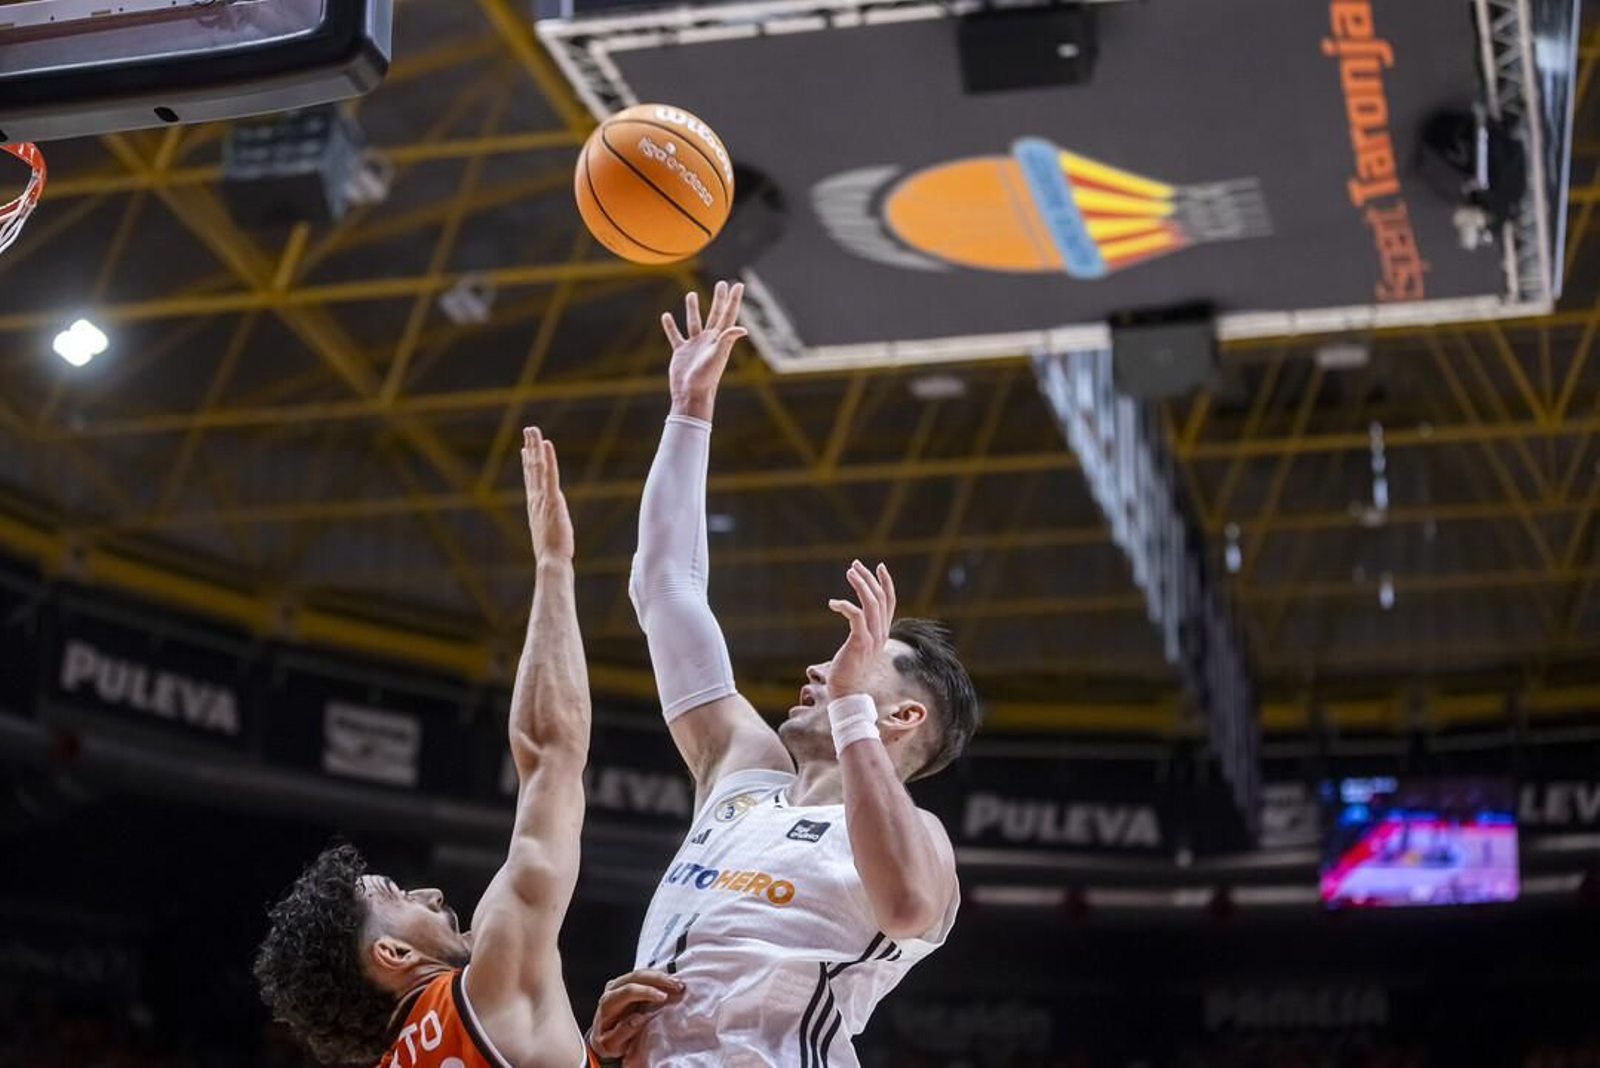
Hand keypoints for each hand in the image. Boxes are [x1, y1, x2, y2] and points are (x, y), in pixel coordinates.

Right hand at [522, 427, 573, 562]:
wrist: (551, 560)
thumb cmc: (552, 553)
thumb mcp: (548, 534)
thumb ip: (547, 525)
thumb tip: (549, 526)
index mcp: (535, 506)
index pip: (531, 480)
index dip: (528, 463)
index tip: (526, 449)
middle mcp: (536, 499)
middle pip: (531, 468)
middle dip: (529, 448)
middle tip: (528, 430)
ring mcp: (542, 498)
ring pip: (537, 467)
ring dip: (535, 446)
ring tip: (532, 430)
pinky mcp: (552, 499)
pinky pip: (550, 474)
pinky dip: (548, 458)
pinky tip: (546, 444)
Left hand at [589, 969, 684, 1059]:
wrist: (602, 1035)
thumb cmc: (608, 1041)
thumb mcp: (612, 1045)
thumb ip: (623, 1033)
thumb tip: (638, 1019)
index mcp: (607, 1004)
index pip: (628, 991)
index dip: (647, 992)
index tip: (663, 997)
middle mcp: (612, 989)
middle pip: (636, 976)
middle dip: (658, 979)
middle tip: (677, 986)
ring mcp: (620, 983)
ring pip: (641, 972)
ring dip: (661, 976)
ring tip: (678, 983)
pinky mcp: (628, 982)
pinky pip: (644, 974)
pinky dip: (659, 977)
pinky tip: (671, 982)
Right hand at [662, 280, 746, 420]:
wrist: (691, 394)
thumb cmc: (706, 377)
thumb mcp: (718, 356)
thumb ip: (727, 340)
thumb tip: (743, 328)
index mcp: (720, 339)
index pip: (728, 315)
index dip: (733, 300)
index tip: (738, 284)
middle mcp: (709, 340)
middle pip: (715, 314)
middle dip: (719, 299)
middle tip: (721, 283)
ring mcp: (695, 346)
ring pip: (694, 322)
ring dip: (693, 308)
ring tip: (691, 294)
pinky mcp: (681, 352)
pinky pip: (675, 336)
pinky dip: (670, 326)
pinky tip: (665, 316)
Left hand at [826, 561, 897, 699]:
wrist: (846, 691)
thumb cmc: (849, 669)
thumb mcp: (861, 646)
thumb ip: (864, 631)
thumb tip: (858, 616)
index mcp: (883, 632)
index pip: (890, 602)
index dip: (886, 582)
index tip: (878, 566)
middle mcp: (882, 633)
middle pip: (880, 598)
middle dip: (869, 578)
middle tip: (854, 565)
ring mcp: (873, 638)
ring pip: (872, 603)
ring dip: (861, 585)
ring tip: (849, 572)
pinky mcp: (860, 643)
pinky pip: (856, 617)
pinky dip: (845, 606)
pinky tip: (833, 603)